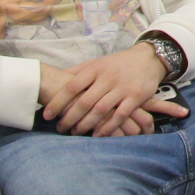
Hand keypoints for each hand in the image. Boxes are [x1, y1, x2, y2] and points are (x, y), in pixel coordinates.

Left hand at [41, 43, 184, 136]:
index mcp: (95, 69)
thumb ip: (77, 72)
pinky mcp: (135, 97)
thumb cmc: (116, 64)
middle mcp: (107, 78)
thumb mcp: (96, 62)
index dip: (57, 101)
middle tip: (60, 128)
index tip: (47, 115)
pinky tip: (97, 135)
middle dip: (69, 118)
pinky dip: (107, 128)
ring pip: (100, 110)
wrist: (147, 59)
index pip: (71, 86)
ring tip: (75, 133)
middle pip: (84, 101)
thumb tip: (55, 78)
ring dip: (86, 125)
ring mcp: (122, 88)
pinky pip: (119, 116)